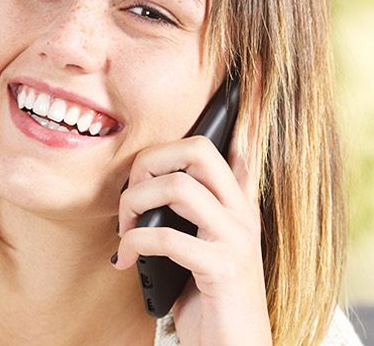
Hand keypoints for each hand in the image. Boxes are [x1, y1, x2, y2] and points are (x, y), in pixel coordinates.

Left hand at [111, 112, 269, 344]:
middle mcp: (244, 214)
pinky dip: (135, 246)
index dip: (244, 112)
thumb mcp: (198, 248)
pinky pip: (168, 236)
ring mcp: (236, 239)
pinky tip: (126, 262)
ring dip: (135, 206)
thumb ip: (182, 217)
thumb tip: (141, 192)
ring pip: (179, 187)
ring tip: (125, 233)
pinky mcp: (222, 268)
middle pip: (197, 151)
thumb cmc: (208, 299)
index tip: (248, 75)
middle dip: (149, 162)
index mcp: (239, 205)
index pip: (245, 146)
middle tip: (130, 197)